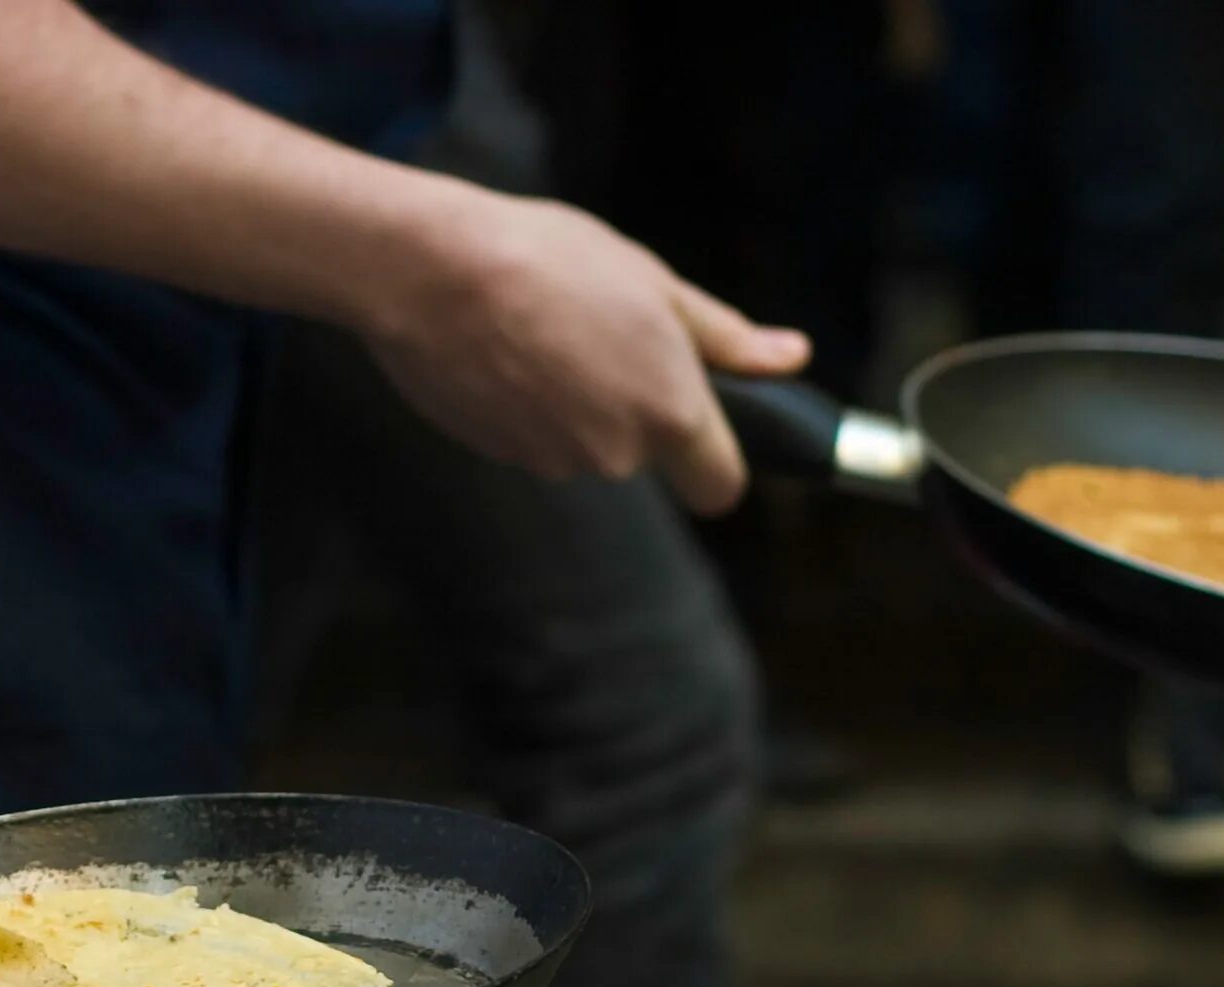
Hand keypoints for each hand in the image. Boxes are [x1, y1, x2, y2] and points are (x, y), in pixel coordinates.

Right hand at [358, 189, 809, 514]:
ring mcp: (554, 461)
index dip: (717, 463)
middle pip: (645, 454)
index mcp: (670, 413)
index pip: (720, 487)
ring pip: (585, 444)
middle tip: (603, 331)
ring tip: (547, 331)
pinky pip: (534, 438)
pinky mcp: (501, 455)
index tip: (704, 432)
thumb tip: (791, 358)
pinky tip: (507, 350)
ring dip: (576, 402)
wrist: (433, 273)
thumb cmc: (551, 262)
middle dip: (632, 406)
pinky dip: (528, 405)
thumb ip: (727, 339)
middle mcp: (617, 454)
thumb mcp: (654, 284)